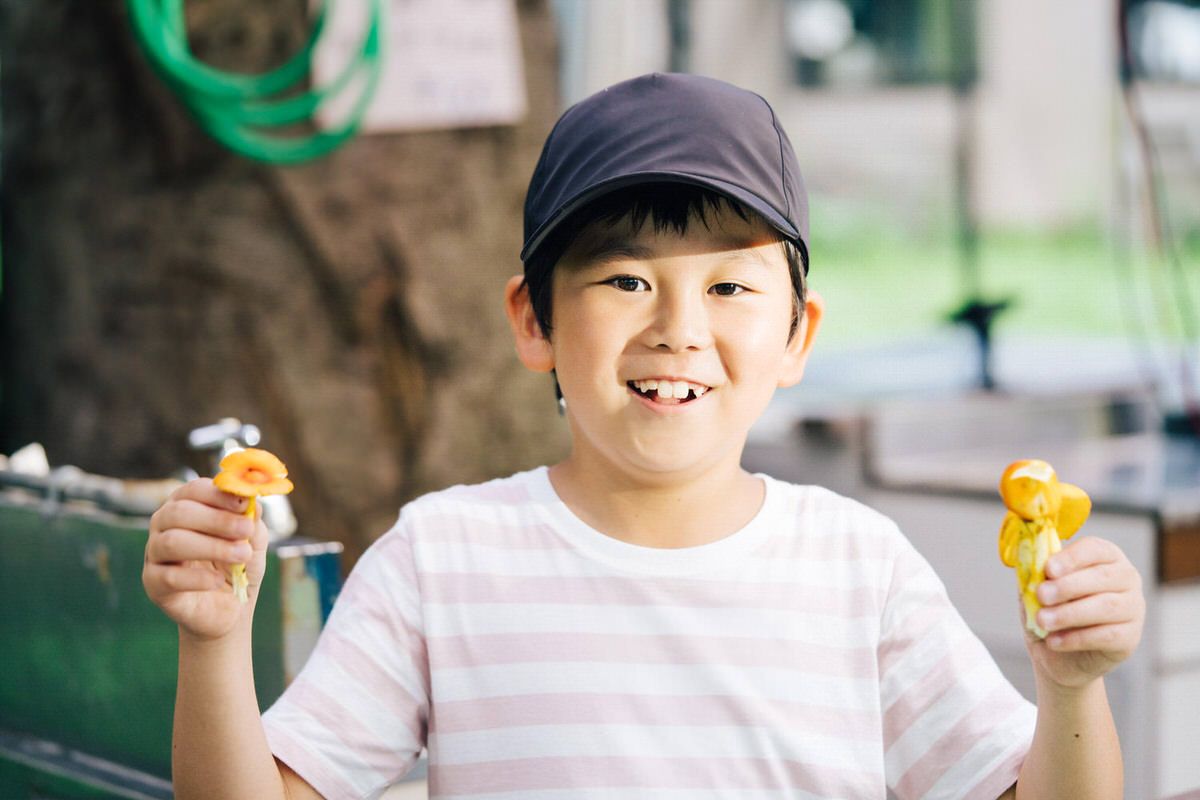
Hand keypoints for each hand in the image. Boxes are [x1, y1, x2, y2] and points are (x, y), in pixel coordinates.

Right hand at [143, 478, 268, 640]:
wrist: (229, 609)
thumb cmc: (238, 565)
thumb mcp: (253, 539)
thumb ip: (251, 518)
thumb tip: (251, 496)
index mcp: (187, 505)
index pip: (193, 489)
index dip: (218, 495)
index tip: (244, 504)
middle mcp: (164, 524)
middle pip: (179, 512)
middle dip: (217, 520)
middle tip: (246, 530)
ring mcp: (154, 553)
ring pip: (171, 542)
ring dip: (211, 547)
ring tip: (241, 555)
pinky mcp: (153, 583)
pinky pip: (169, 577)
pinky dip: (197, 578)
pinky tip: (217, 581)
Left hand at [1022, 536, 1144, 689]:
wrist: (1061, 656)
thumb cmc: (1052, 611)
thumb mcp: (1038, 589)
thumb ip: (1035, 573)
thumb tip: (1027, 559)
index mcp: (1104, 557)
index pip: (1095, 549)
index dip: (1072, 558)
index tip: (1048, 569)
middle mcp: (1126, 578)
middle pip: (1103, 576)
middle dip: (1068, 586)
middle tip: (1041, 596)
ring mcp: (1133, 608)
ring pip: (1106, 606)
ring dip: (1069, 613)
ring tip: (1042, 620)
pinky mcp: (1130, 637)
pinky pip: (1106, 635)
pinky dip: (1076, 638)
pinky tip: (1054, 641)